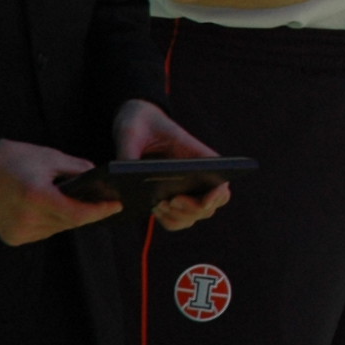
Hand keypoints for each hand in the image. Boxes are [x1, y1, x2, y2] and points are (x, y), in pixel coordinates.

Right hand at [0, 139, 122, 246]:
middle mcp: (27, 218)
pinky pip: (43, 233)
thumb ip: (77, 168)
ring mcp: (18, 231)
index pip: (78, 213)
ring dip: (68, 218)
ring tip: (80, 204)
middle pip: (70, 222)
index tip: (116, 205)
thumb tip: (100, 178)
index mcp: (36, 196)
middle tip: (103, 202)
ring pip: (57, 229)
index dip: (100, 211)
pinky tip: (54, 210)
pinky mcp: (12, 238)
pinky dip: (52, 223)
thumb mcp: (48, 156)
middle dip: (87, 212)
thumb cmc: (11, 159)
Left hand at [114, 99, 232, 231]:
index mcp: (200, 158)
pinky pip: (177, 220)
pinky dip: (168, 219)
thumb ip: (126, 154)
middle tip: (170, 200)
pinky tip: (154, 207)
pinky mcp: (171, 200)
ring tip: (159, 205)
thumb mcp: (131, 133)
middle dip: (190, 209)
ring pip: (193, 217)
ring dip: (178, 217)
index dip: (217, 195)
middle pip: (208, 207)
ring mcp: (187, 192)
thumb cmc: (141, 124)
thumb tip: (123, 181)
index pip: (220, 183)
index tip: (204, 201)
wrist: (136, 126)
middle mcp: (199, 178)